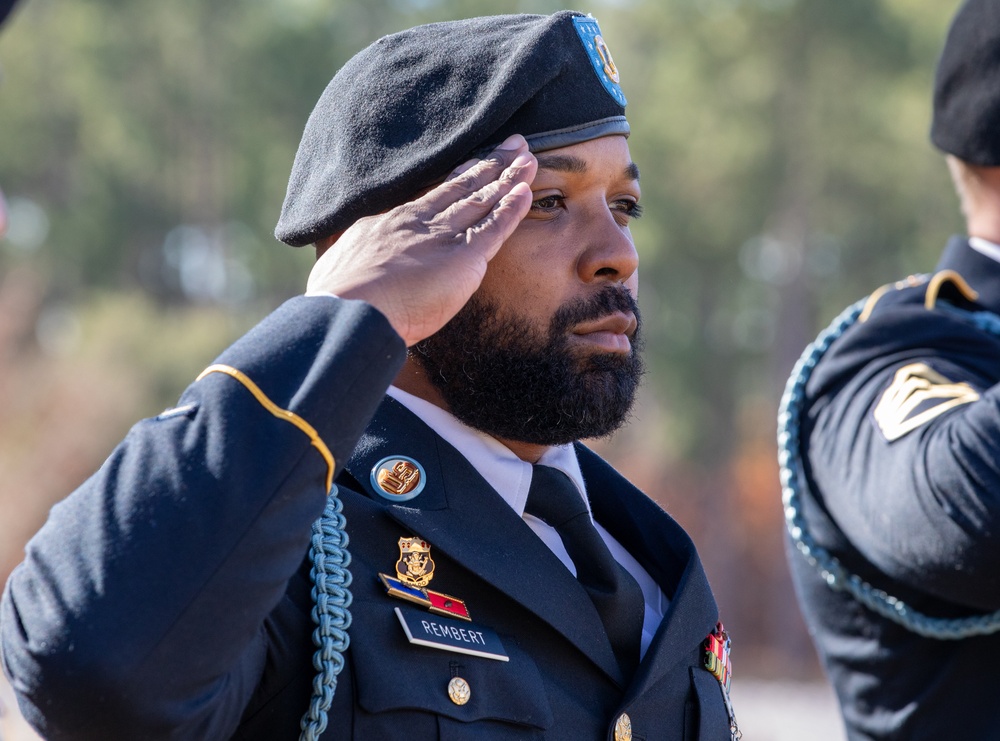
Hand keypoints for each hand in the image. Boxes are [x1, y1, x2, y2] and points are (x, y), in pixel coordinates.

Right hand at [306, 135, 536, 345]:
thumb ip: (351, 255)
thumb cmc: (339, 294)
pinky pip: (495, 228)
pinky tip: (526, 191)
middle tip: (513, 144)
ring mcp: (444, 236)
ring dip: (508, 179)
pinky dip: (512, 209)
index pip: (434, 194)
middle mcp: (422, 221)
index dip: (459, 176)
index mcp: (393, 222)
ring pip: (483, 201)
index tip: (475, 162)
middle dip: (490, 164)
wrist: (351, 308)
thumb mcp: (338, 261)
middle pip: (462, 186)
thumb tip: (345, 265)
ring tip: (527, 158)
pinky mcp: (464, 258)